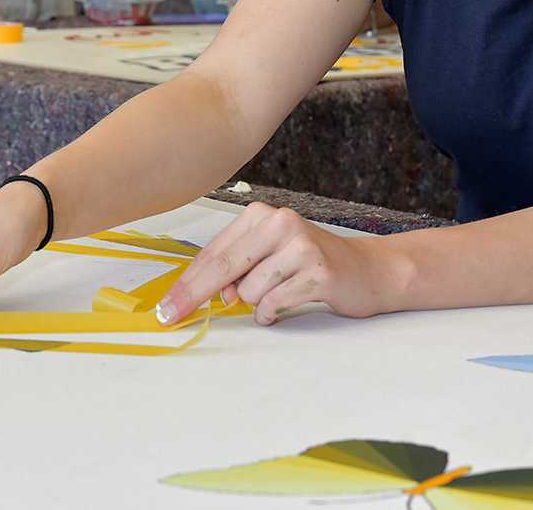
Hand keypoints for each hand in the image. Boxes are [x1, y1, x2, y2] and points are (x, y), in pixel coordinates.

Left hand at [154, 203, 381, 326]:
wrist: (367, 270)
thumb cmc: (310, 263)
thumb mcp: (269, 255)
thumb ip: (238, 269)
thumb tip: (213, 294)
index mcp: (260, 215)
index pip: (213, 253)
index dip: (186, 283)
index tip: (166, 306)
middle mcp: (278, 223)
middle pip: (222, 268)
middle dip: (193, 297)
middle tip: (171, 317)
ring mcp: (299, 246)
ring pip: (249, 291)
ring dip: (256, 303)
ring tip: (281, 293)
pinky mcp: (317, 271)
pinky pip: (273, 304)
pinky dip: (272, 312)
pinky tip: (288, 302)